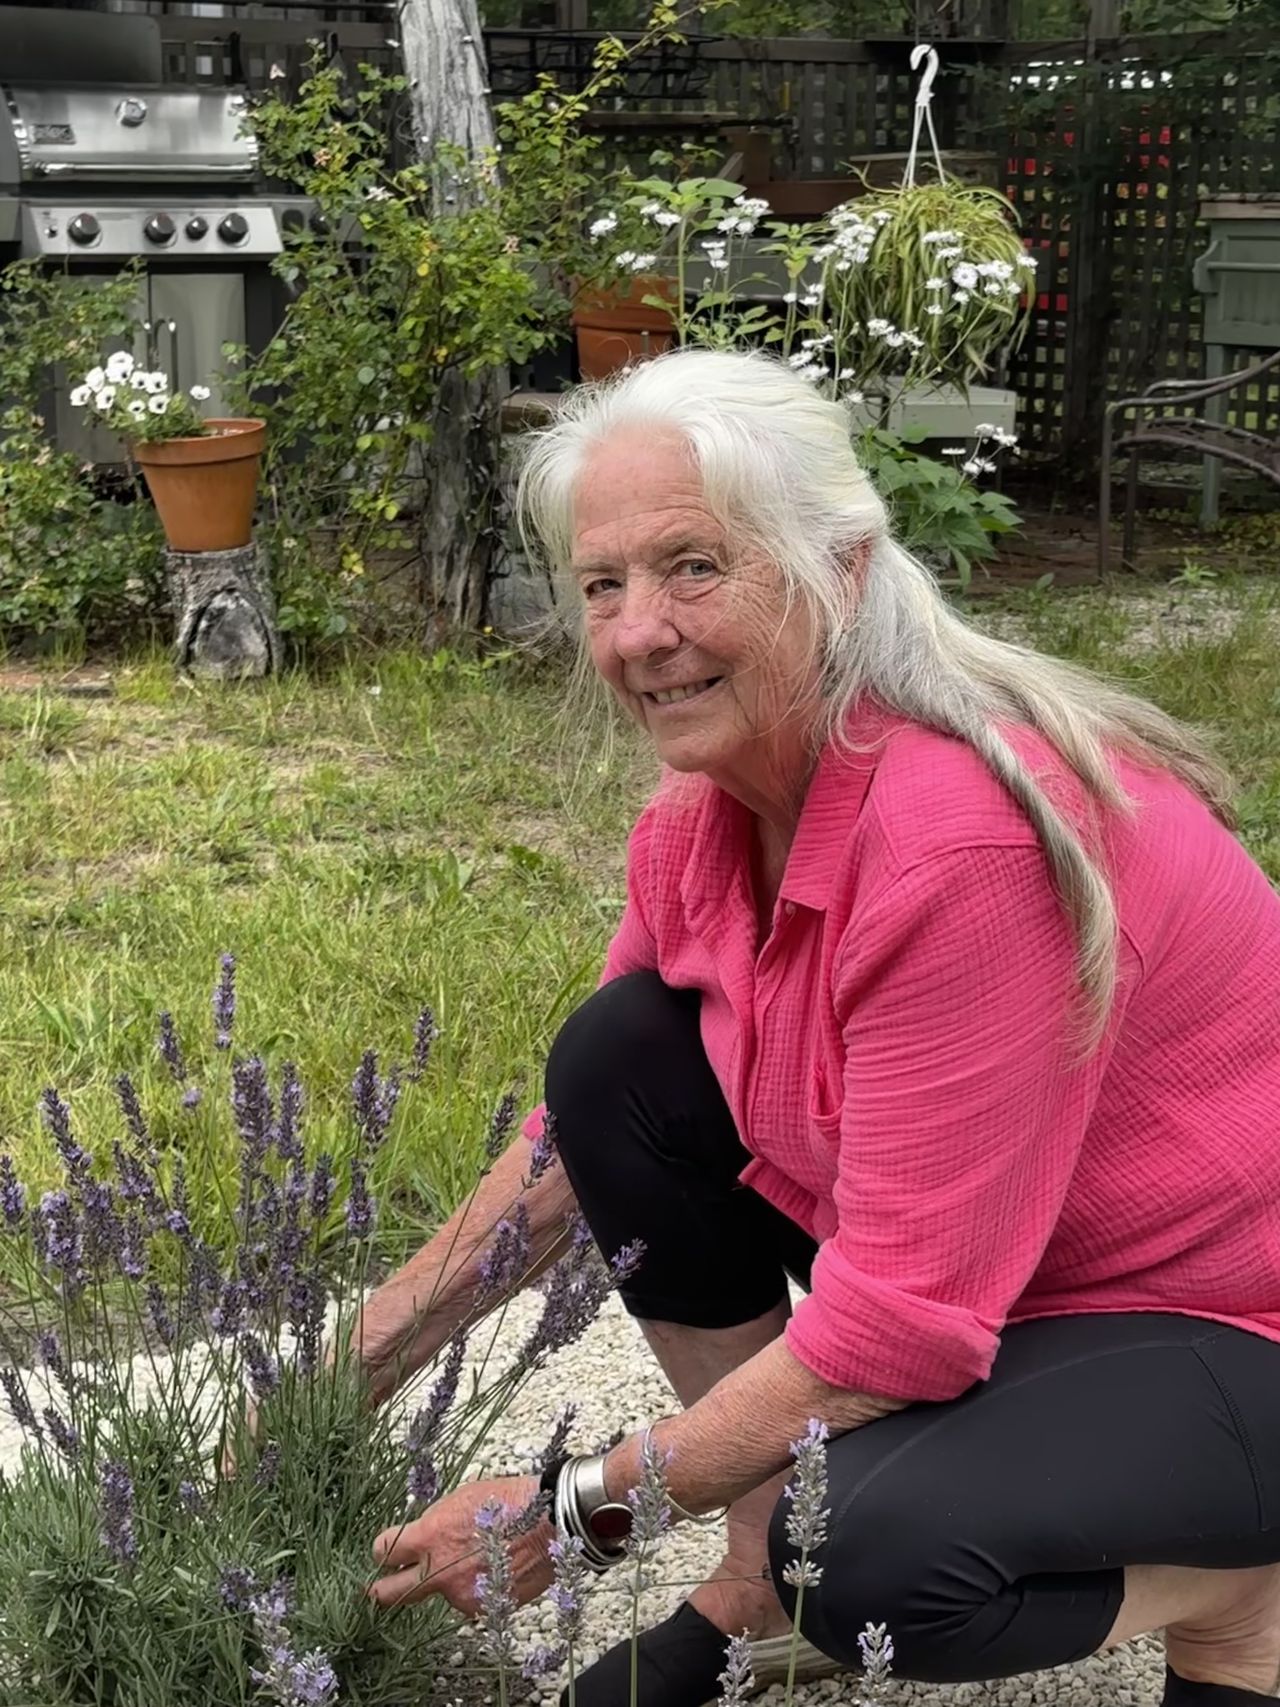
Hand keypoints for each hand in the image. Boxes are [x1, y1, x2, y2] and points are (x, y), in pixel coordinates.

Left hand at [368, 1475, 553, 1613]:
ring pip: (440, 1593)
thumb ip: (435, 1523)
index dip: (383, 1552)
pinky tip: (494, 1566)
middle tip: (377, 1589)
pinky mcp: (482, 1607)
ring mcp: (460, 1594)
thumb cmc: (509, 1501)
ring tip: (477, 1557)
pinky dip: (475, 1587)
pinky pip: (468, 1598)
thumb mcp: (461, 1498)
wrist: (552, 1523)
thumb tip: (424, 1537)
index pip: (383, 1551)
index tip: (386, 1553)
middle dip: (381, 1590)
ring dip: (448, 1581)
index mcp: (430, 1536)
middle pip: (390, 1593)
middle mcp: (439, 1571)